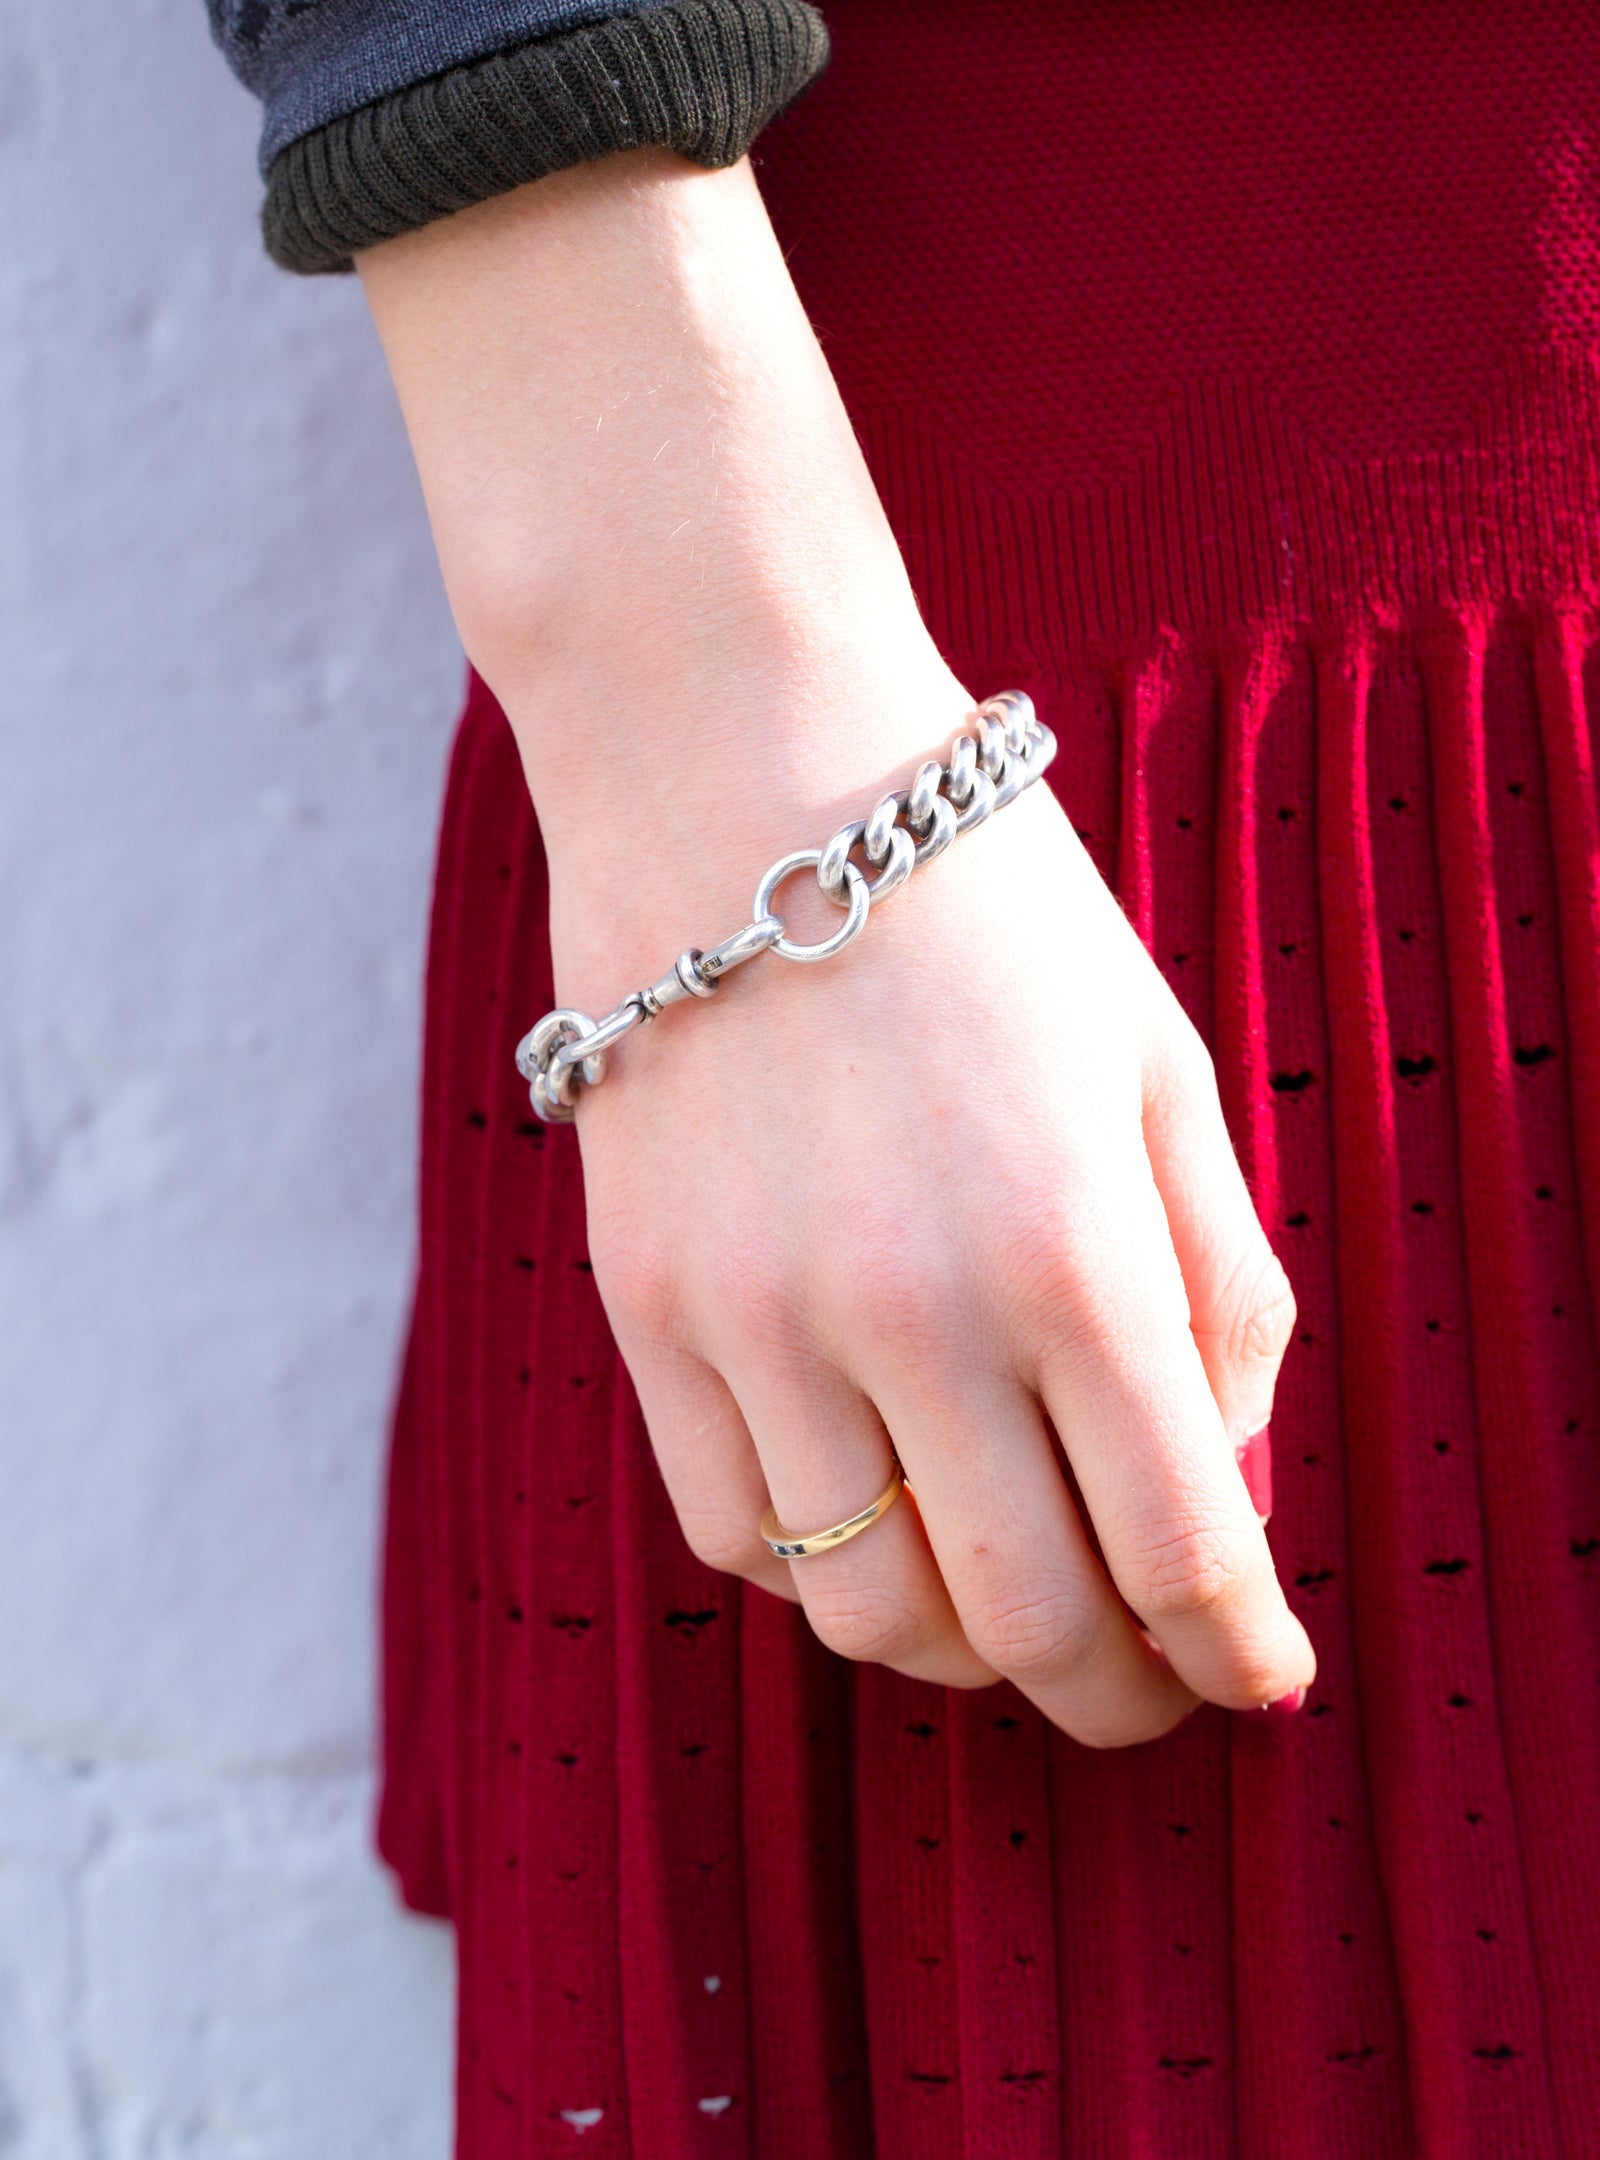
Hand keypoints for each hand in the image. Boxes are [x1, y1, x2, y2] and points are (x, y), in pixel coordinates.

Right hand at [555, 668, 1312, 1745]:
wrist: (741, 771)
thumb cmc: (985, 909)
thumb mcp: (1160, 1063)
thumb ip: (1220, 1279)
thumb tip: (1227, 1465)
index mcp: (1071, 1247)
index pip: (1181, 1544)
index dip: (1238, 1650)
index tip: (1260, 1679)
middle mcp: (909, 1312)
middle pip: (1023, 1621)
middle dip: (1114, 1690)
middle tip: (1147, 1677)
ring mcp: (753, 1319)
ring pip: (867, 1609)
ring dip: (963, 1645)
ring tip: (1008, 1592)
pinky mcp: (643, 1305)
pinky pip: (731, 1528)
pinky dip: (822, 1564)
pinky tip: (873, 1506)